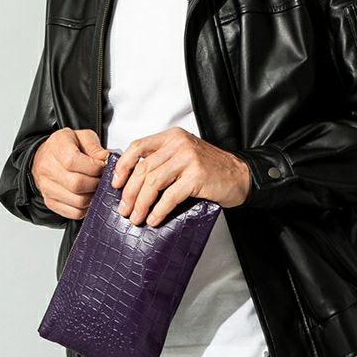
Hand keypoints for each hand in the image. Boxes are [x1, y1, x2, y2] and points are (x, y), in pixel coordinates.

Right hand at [31, 127, 109, 219]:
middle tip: (102, 179)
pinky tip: (89, 197)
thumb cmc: (68, 146)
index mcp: (57, 146)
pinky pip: (74, 212)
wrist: (47, 157)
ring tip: (97, 188)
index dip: (93, 167)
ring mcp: (46, 187)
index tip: (102, 166)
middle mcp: (47, 167)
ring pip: (77, 201)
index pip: (72, 161)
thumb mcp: (83, 137)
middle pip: (76, 184)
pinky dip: (86, 207)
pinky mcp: (50, 202)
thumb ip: (95, 147)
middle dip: (96, 183)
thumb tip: (105, 159)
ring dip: (93, 196)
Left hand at [111, 127, 250, 226]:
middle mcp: (178, 144)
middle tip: (124, 209)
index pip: (138, 147)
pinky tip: (154, 219)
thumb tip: (131, 182)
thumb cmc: (210, 170)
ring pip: (153, 182)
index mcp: (172, 137)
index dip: (123, 166)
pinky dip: (159, 210)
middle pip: (143, 168)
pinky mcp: (196, 176)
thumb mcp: (183, 157)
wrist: (240, 176)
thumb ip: (161, 161)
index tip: (116, 183)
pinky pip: (170, 196)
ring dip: (141, 203)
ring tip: (136, 217)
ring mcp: (188, 159)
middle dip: (130, 192)